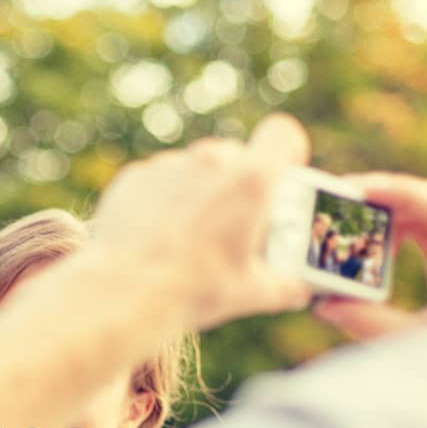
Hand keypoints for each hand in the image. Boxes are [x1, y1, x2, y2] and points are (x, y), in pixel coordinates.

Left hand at [83, 114, 313, 330]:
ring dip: (200, 192)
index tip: (281, 176)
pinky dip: (163, 201)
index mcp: (251, 180)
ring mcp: (169, 165)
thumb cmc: (194, 291)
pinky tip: (156, 236)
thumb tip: (302, 288)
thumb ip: (288, 284)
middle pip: (236, 155)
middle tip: (233, 224)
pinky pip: (159, 180)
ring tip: (190, 237)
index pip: (282, 133)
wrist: (123, 295)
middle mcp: (211, 160)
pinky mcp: (134, 177)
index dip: (286, 151)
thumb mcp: (253, 293)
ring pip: (195, 168)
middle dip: (238, 183)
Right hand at [313, 174, 426, 340]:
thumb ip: (367, 322)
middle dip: (388, 195)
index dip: (397, 191)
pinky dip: (399, 231)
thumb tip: (322, 304)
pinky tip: (371, 241)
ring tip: (350, 216)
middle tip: (343, 197)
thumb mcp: (413, 346)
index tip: (356, 188)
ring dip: (391, 211)